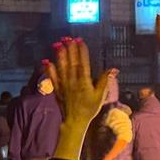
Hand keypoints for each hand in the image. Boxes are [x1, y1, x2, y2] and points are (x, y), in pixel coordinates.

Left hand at [46, 37, 113, 159]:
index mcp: (84, 81)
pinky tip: (47, 61)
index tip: (80, 41)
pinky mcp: (57, 89)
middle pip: (71, 62)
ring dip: (60, 55)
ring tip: (58, 44)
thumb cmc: (89, 108)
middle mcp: (73, 81)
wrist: (75, 121)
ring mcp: (64, 85)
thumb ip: (105, 81)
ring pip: (61, 67)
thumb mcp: (100, 95)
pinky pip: (52, 77)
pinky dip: (49, 69)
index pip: (83, 63)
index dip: (81, 51)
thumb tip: (113, 69)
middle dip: (70, 49)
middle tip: (68, 38)